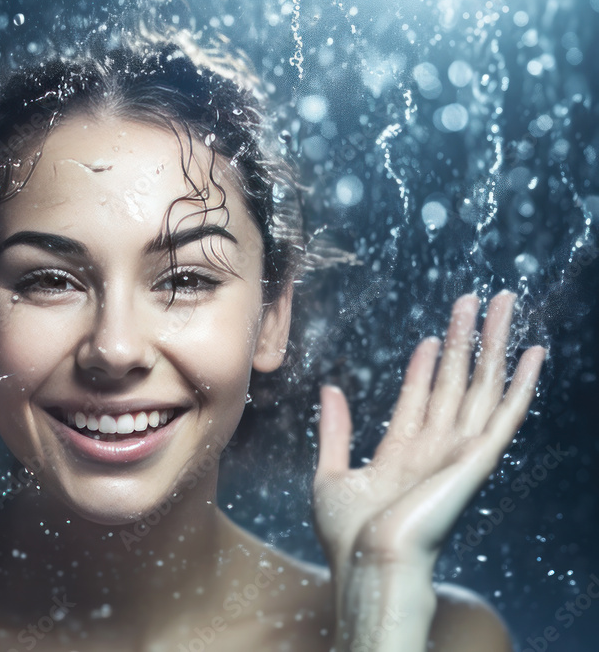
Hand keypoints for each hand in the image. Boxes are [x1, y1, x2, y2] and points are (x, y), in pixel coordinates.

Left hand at [312, 291, 545, 577]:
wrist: (368, 563)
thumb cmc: (347, 537)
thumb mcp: (331, 474)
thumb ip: (335, 431)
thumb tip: (330, 390)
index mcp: (403, 453)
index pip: (419, 398)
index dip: (425, 366)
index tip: (430, 338)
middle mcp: (436, 449)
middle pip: (456, 381)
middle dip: (466, 338)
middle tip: (476, 298)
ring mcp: (459, 452)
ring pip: (482, 385)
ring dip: (493, 344)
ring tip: (501, 303)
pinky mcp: (477, 459)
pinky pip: (506, 414)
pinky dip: (521, 383)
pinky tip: (532, 354)